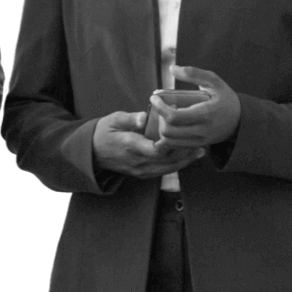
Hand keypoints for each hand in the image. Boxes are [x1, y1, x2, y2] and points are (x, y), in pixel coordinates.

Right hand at [92, 110, 206, 179]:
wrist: (90, 152)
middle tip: (200, 143)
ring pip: (166, 169)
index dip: (171, 144)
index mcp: (131, 147)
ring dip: (184, 162)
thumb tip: (145, 117)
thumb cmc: (103, 132)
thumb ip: (130, 119)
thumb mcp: (113, 120)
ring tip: (199, 152)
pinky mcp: (141, 173)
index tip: (184, 135)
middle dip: (185, 154)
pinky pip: (162, 172)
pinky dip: (175, 166)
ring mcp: (139, 170)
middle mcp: (137, 162)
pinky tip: (186, 158)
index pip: (156, 150)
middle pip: (167, 162)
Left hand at [151, 66, 240, 153]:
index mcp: (205, 114)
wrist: (240, 119)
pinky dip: (168, 136)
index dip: (160, 107)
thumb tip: (172, 68)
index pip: (174, 117)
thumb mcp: (213, 81)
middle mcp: (202, 131)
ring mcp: (199, 141)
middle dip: (159, 118)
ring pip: (170, 142)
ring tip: (163, 115)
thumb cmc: (225, 97)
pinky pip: (176, 146)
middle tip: (159, 106)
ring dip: (161, 129)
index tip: (154, 97)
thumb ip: (193, 73)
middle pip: (169, 132)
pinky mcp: (198, 146)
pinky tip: (169, 125)